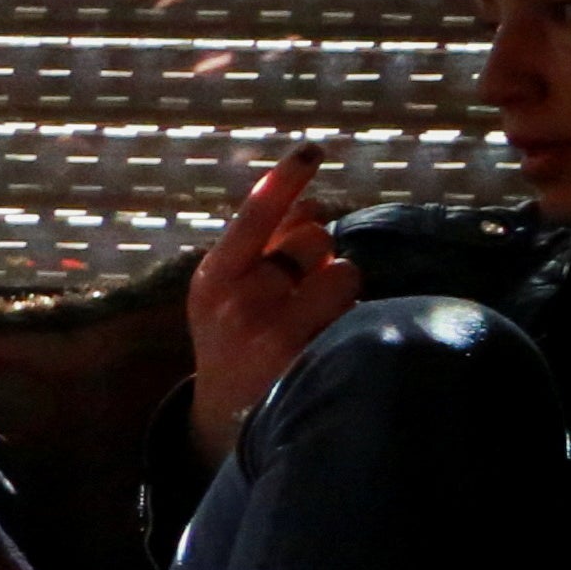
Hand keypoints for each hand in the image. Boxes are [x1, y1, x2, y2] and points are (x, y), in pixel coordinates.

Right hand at [184, 149, 360, 460]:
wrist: (229, 420)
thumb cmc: (236, 337)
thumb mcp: (227, 290)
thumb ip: (262, 245)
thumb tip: (311, 200)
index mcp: (213, 277)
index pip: (255, 215)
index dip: (285, 179)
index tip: (311, 149)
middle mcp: (239, 301)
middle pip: (312, 238)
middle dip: (319, 252)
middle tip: (300, 285)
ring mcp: (275, 333)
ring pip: (345, 271)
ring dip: (342, 286)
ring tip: (317, 316)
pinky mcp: (312, 359)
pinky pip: (357, 310)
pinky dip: (352, 317)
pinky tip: (328, 339)